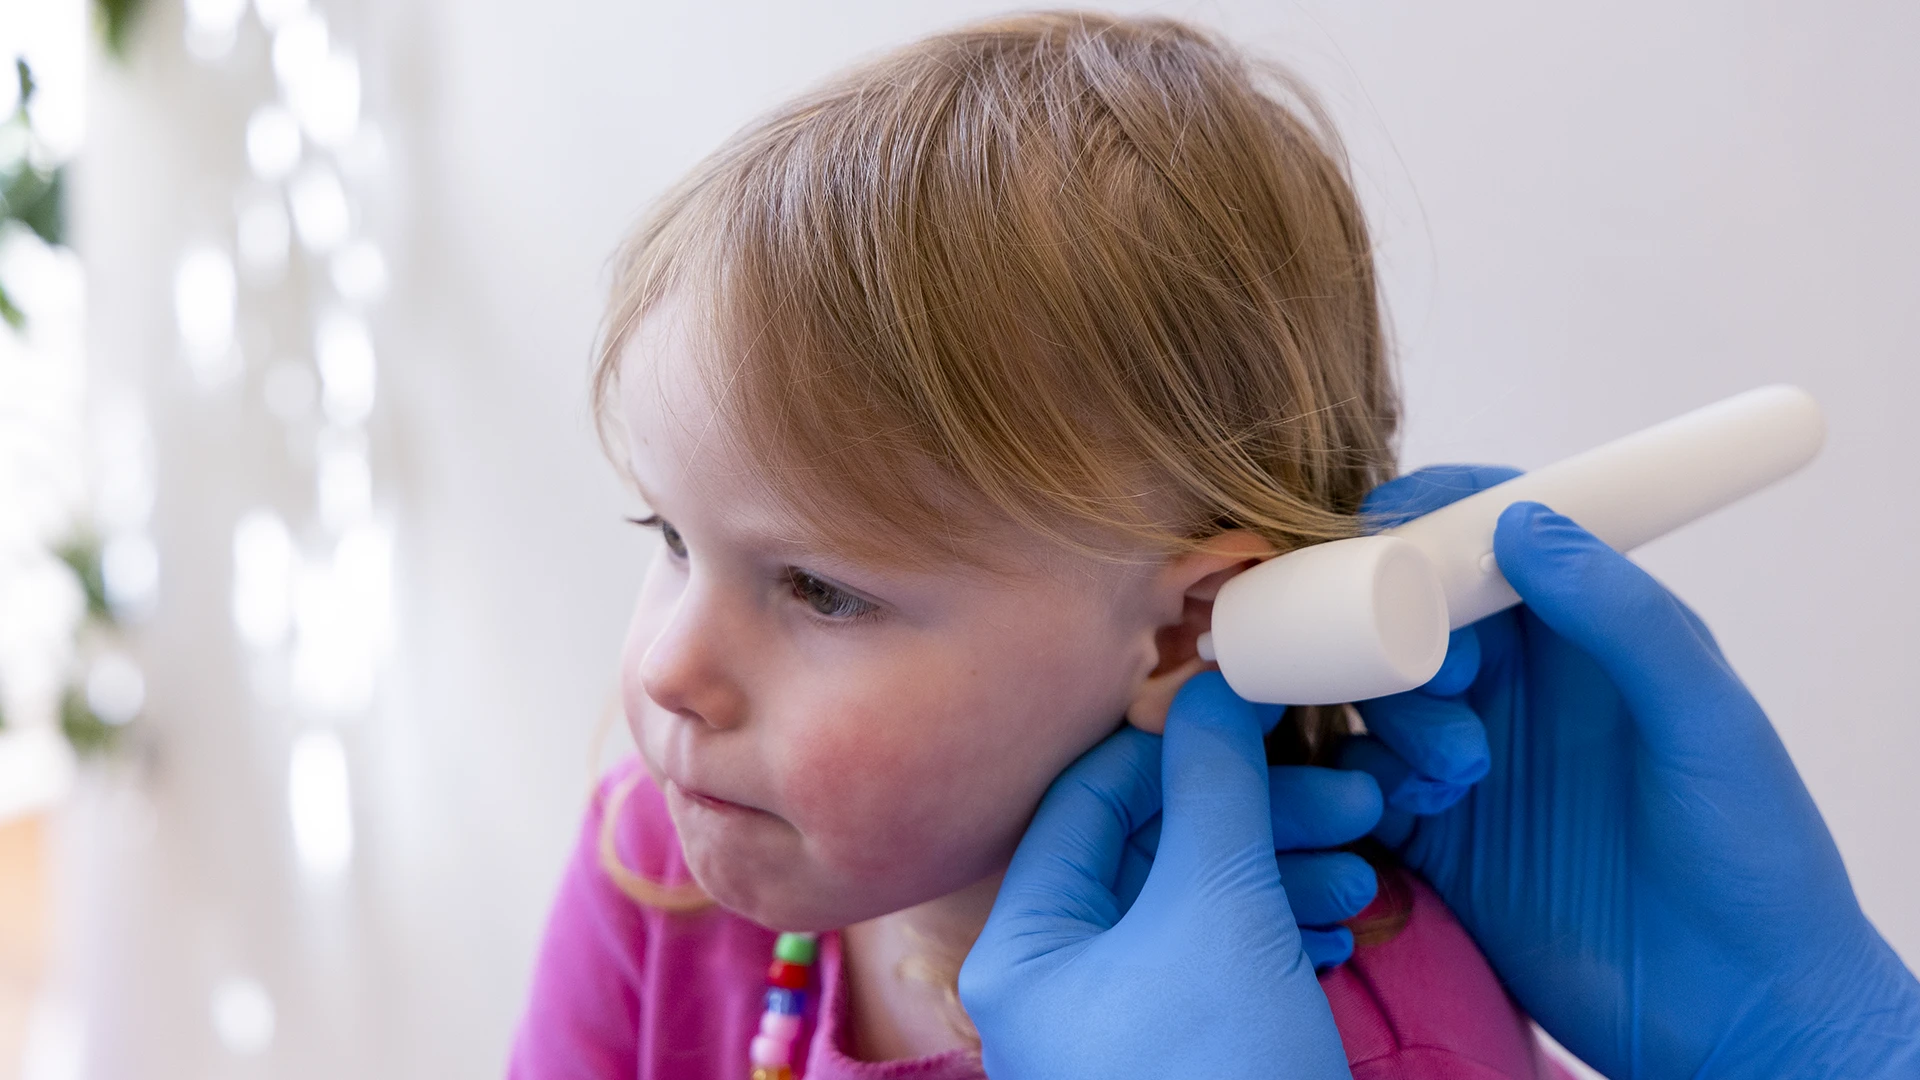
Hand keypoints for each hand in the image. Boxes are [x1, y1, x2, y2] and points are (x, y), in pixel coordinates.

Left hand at [960, 672, 1369, 1079]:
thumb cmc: (1223, 1072)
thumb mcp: (1219, 911)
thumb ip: (1214, 789)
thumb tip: (1215, 687)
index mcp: (1028, 947)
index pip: (1089, 799)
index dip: (1177, 745)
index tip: (1260, 717)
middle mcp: (1061, 985)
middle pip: (1155, 851)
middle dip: (1257, 817)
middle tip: (1352, 798)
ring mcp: (1124, 1028)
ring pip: (1202, 908)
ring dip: (1284, 873)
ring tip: (1362, 867)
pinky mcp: (1187, 1058)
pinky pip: (1225, 968)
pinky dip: (1282, 936)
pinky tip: (1338, 930)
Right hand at [1344, 465, 1919, 1078]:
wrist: (1737, 1010)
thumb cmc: (1752, 853)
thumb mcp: (1703, 716)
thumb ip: (1621, 615)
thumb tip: (1521, 522)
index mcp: (1588, 631)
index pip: (1490, 535)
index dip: (1431, 518)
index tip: (1389, 532)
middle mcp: (1519, 684)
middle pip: (1408, 609)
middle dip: (1398, 630)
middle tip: (1448, 682)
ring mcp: (1469, 756)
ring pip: (1373, 694)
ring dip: (1392, 718)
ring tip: (1458, 775)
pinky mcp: (1433, 834)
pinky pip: (1358, 779)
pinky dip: (1366, 783)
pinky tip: (1420, 815)